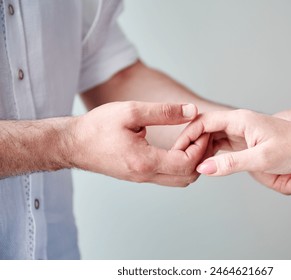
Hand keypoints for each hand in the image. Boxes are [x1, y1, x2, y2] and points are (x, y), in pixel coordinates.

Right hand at [71, 101, 208, 186]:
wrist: (73, 144)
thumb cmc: (97, 127)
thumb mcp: (131, 112)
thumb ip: (164, 112)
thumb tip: (191, 111)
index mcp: (144, 162)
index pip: (187, 164)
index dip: (200, 148)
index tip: (201, 130)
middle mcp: (145, 176)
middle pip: (188, 177)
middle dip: (201, 157)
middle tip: (201, 136)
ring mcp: (142, 179)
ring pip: (179, 180)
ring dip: (191, 162)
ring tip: (191, 140)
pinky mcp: (139, 176)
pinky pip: (168, 177)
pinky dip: (179, 164)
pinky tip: (178, 146)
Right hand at [173, 109, 290, 197]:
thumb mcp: (261, 158)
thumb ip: (230, 164)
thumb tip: (202, 168)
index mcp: (240, 120)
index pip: (203, 121)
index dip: (187, 135)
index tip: (177, 152)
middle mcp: (238, 123)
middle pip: (204, 129)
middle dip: (190, 143)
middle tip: (179, 161)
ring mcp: (241, 132)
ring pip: (211, 137)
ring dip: (199, 150)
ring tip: (188, 164)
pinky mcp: (244, 143)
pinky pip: (220, 145)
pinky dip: (210, 154)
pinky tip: (205, 165)